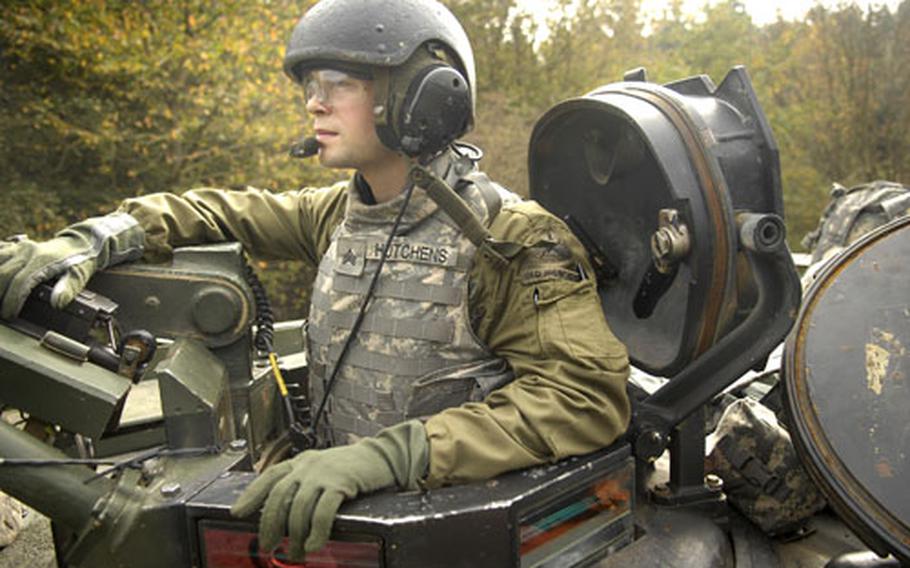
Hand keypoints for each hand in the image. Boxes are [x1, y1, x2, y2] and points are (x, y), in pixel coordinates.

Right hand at [0, 213, 143, 318]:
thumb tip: (57, 303)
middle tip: (1, 310)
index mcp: (42, 260)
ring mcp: (19, 247)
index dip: (12, 300)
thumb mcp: (79, 276)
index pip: (20, 283)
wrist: (80, 244)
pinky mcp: (14, 246)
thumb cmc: (79, 262)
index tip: (9, 314)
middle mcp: (27, 251)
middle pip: (2, 274)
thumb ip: (68, 289)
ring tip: (0, 297)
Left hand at [231, 420, 427, 560]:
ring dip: (295, 535)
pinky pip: (322, 513)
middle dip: (271, 525)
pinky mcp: (340, 484)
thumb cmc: (352, 466)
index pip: (268, 477)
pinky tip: (315, 544)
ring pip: (299, 509)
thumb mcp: (322, 468)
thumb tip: (285, 511)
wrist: (381, 456)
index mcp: (300, 461)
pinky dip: (316, 531)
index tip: (238, 513)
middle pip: (279, 497)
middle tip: (269, 545)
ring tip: (296, 553)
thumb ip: (303, 482)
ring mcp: (323, 474)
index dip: (251, 495)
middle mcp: (307, 466)